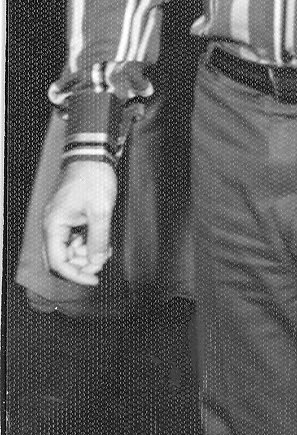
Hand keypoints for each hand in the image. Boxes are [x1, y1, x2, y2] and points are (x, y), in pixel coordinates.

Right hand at [43, 158, 116, 283]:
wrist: (93, 154)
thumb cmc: (93, 178)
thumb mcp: (100, 211)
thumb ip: (98, 239)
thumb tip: (96, 263)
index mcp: (54, 225)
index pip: (58, 262)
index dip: (75, 274)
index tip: (94, 279)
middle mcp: (53, 225)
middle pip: (62, 257)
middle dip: (82, 263)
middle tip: (103, 260)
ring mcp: (60, 220)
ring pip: (70, 249)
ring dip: (87, 253)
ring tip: (106, 248)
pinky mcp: (69, 216)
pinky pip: (75, 237)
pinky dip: (88, 242)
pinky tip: (102, 240)